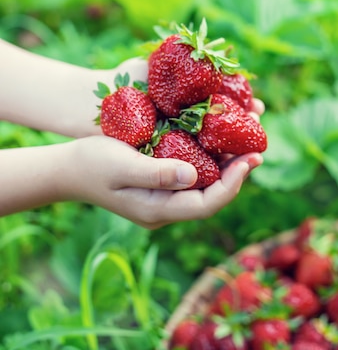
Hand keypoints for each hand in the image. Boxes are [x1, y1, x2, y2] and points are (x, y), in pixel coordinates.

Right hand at [62, 136, 262, 228]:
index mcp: (159, 209)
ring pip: (205, 185)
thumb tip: (195, 177)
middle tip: (258, 149)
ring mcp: (163, 197)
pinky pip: (193, 174)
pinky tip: (218, 140)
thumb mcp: (122, 166)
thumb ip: (157, 173)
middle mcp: (166, 208)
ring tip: (246, 143)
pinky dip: (209, 158)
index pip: (207, 204)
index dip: (234, 183)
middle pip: (212, 196)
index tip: (251, 160)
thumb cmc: (91, 164)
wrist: (67, 169)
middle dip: (237, 174)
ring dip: (226, 165)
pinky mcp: (159, 182)